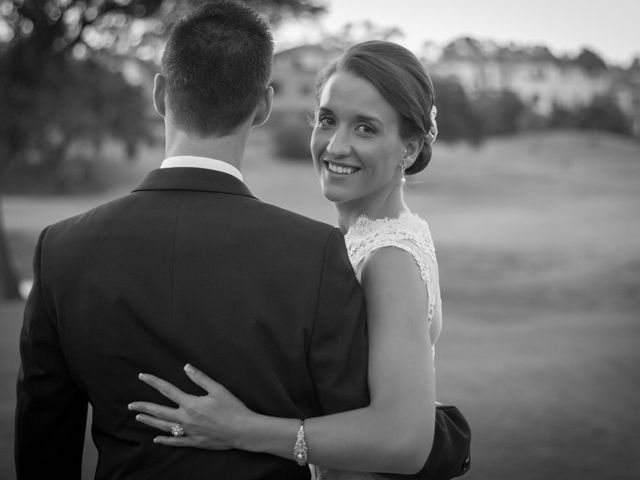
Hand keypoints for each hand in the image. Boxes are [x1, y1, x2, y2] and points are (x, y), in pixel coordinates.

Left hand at [128, 364, 250, 448]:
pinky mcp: (195, 441)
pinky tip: (156, 439)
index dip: (153, 382)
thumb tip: (186, 367)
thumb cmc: (232, 408)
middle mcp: (186, 418)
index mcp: (190, 403)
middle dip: (143, 407)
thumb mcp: (218, 389)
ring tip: (139, 418)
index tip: (142, 376)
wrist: (242, 430)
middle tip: (131, 405)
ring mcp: (189, 431)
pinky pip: (176, 441)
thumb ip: (200, 378)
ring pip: (164, 427)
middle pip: (159, 411)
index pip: (167, 390)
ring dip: (150, 422)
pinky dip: (165, 440)